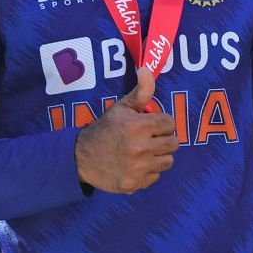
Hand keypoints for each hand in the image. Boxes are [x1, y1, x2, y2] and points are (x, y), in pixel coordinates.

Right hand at [73, 67, 177, 193]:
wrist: (79, 158)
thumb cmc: (105, 130)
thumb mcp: (121, 108)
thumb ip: (141, 91)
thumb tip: (147, 69)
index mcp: (138, 126)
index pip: (170, 123)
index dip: (161, 124)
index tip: (150, 126)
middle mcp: (140, 147)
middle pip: (173, 143)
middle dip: (162, 140)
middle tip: (148, 140)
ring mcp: (137, 167)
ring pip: (167, 161)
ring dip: (158, 157)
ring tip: (142, 153)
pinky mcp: (134, 184)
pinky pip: (155, 177)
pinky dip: (148, 172)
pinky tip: (135, 166)